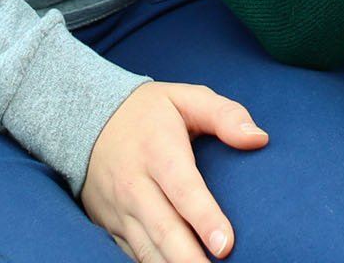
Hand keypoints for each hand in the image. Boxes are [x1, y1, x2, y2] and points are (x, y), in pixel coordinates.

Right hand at [82, 81, 269, 262]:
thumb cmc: (148, 112)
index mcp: (158, 150)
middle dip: (189, 259)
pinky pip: (133, 254)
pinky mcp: (111, 225)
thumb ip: (224, 115)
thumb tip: (258, 138)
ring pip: (146, 249)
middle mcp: (135, 183)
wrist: (85, 119)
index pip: (183, 189)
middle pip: (163, 229)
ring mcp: (120, 209)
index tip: (226, 245)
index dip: (204, 219)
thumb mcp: (185, 98)